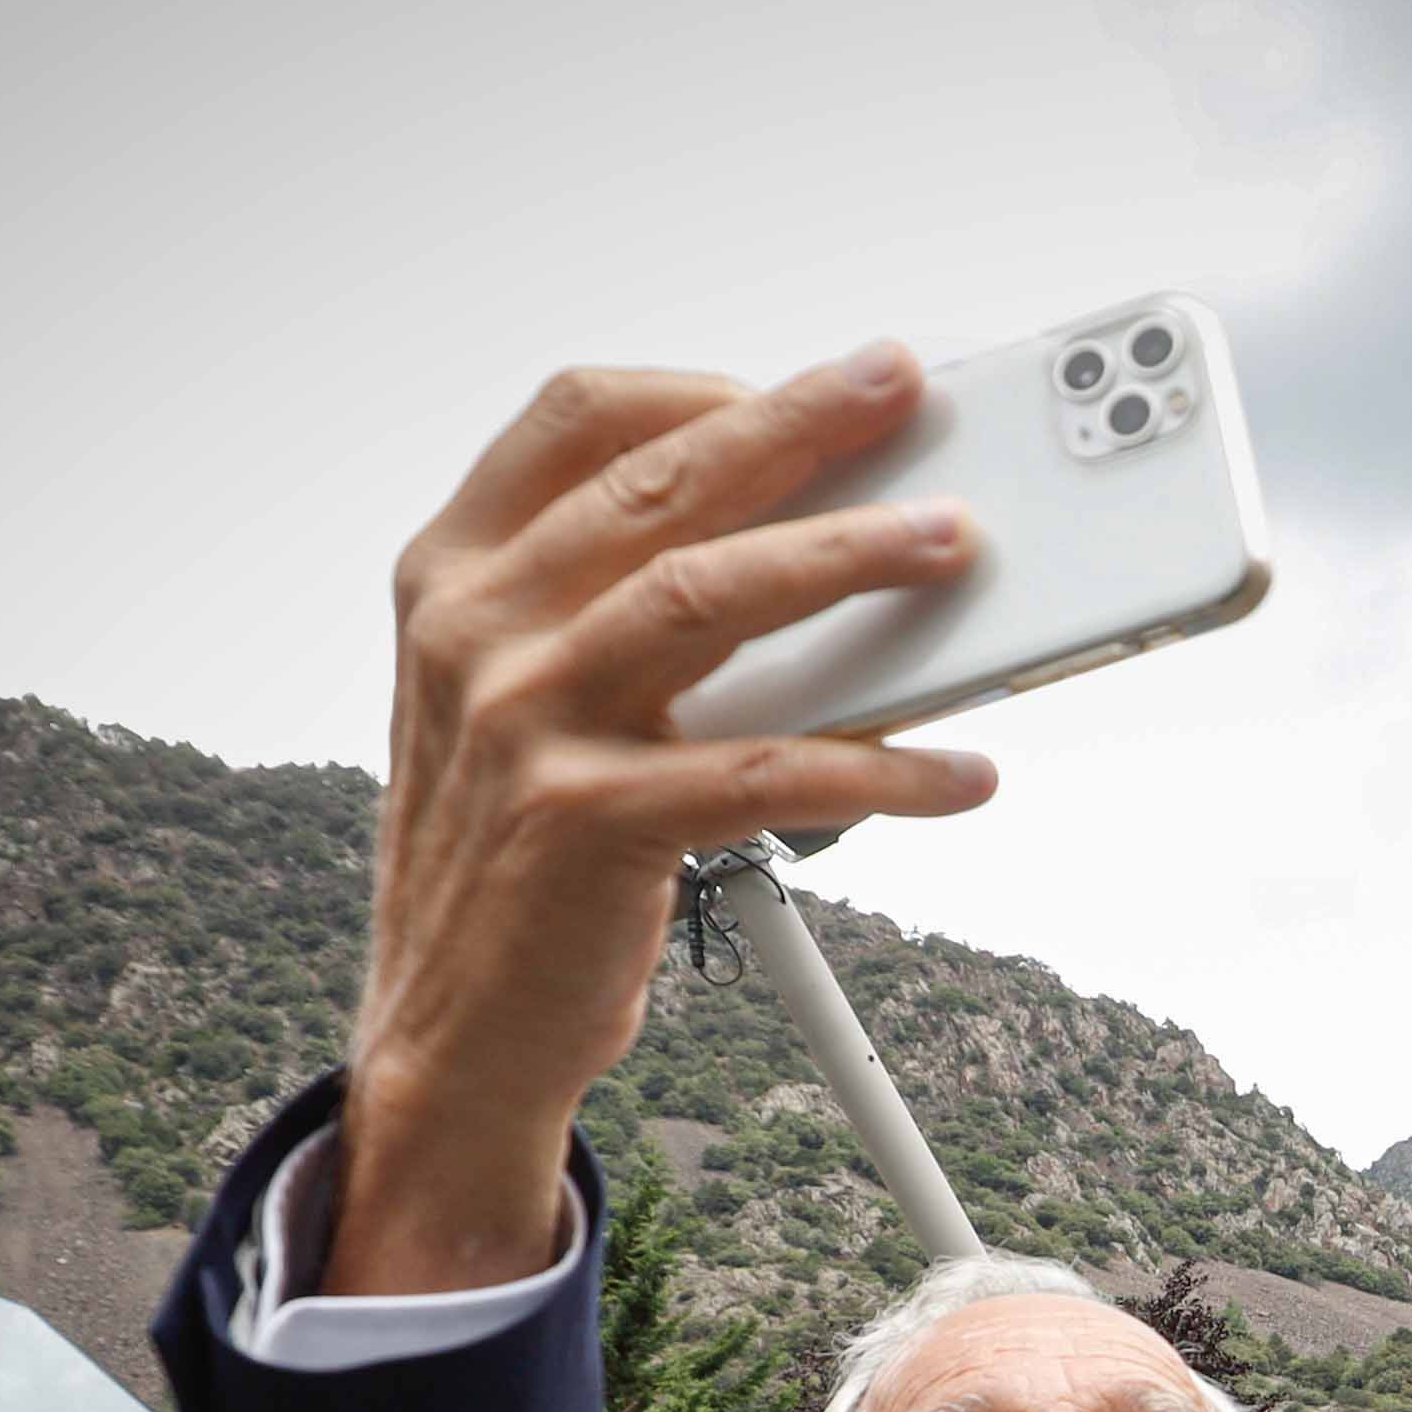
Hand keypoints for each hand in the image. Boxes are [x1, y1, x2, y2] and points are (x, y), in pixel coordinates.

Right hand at [332, 352, 1002, 1291]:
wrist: (453, 1026)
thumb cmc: (524, 846)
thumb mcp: (532, 696)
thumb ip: (624, 603)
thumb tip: (821, 536)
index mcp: (454, 572)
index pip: (574, 416)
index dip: (701, 385)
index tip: (810, 386)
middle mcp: (475, 627)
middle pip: (662, 483)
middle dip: (800, 424)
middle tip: (904, 387)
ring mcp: (520, 719)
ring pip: (706, 594)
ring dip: (846, 557)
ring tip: (951, 543)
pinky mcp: (582, 822)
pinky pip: (763, 771)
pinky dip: (880, 769)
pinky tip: (958, 774)